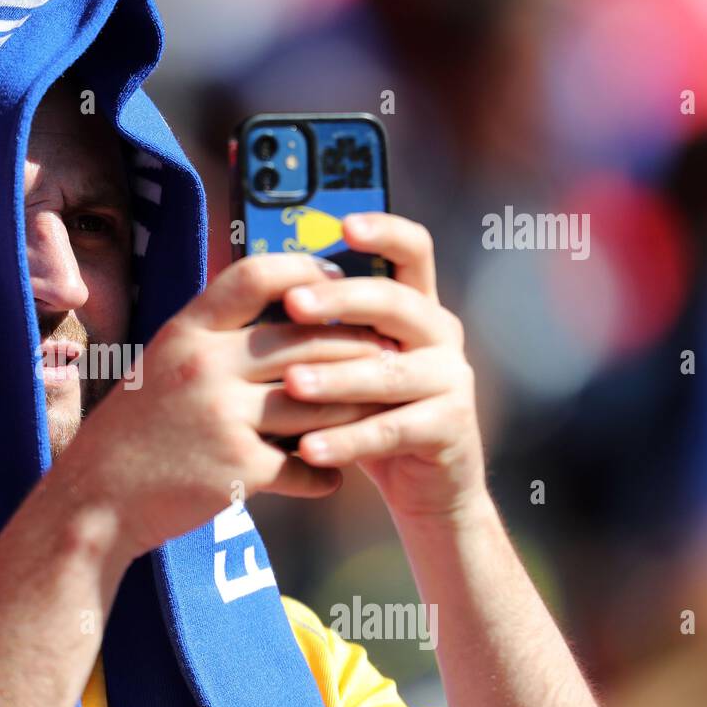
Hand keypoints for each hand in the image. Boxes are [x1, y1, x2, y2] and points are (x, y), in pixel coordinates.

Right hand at [56, 252, 388, 559]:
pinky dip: (324, 474)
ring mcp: (223, 416)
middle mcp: (205, 365)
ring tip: (375, 414)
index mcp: (186, 331)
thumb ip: (212, 338)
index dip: (308, 272)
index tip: (340, 281)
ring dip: (354, 410)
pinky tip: (331, 476)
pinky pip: (304, 464)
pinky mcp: (238, 468)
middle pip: (306, 339)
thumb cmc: (132, 432)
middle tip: (386, 353)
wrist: (95, 501)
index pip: (257, 276)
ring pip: (318, 402)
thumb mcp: (161, 364)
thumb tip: (279, 313)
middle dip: (357, 345)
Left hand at [280, 213, 486, 521]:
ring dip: (336, 378)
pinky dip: (347, 440)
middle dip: (341, 300)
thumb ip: (323, 326)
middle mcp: (439, 334)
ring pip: (389, 372)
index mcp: (414, 306)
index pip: (412, 250)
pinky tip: (308, 449)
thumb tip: (255, 281)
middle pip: (395, 302)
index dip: (384, 231)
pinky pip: (391, 430)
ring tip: (291, 385)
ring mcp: (451, 380)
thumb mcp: (346, 361)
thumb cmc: (365, 411)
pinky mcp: (450, 428)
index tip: (344, 222)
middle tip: (293, 304)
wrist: (422, 484)